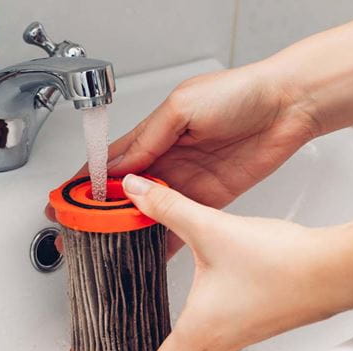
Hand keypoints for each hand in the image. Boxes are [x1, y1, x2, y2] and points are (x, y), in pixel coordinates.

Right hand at [46, 61, 320, 254]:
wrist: (287, 106)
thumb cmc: (239, 93)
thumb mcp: (183, 107)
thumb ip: (149, 139)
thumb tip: (117, 167)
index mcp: (155, 133)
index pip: (110, 162)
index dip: (86, 183)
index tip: (65, 203)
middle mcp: (168, 159)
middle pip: (125, 193)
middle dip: (101, 214)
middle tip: (80, 235)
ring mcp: (188, 181)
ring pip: (149, 211)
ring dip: (128, 229)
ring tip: (106, 249)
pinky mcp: (211, 198)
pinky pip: (182, 223)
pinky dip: (163, 239)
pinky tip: (146, 254)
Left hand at [118, 174, 352, 350]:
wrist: (332, 270)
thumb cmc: (280, 263)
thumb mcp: (212, 229)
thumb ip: (170, 208)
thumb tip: (139, 191)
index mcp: (203, 326)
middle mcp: (225, 337)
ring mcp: (249, 333)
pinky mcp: (267, 321)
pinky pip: (232, 343)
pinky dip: (212, 345)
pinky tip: (216, 320)